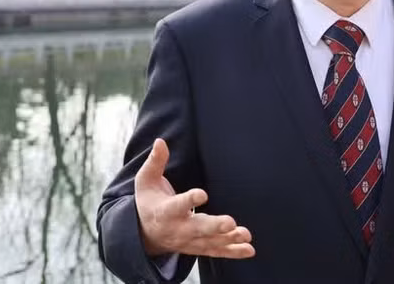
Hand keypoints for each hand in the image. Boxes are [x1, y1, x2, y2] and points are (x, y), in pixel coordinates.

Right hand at [134, 138, 255, 258]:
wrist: (144, 235)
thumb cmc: (149, 202)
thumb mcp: (146, 181)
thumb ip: (155, 162)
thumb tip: (160, 141)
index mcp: (165, 211)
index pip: (177, 206)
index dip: (189, 200)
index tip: (202, 194)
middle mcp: (178, 229)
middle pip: (197, 228)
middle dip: (214, 226)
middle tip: (230, 223)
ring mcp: (189, 241)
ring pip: (210, 242)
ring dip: (228, 240)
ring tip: (245, 234)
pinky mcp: (198, 247)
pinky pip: (216, 252)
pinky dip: (233, 252)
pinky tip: (249, 250)